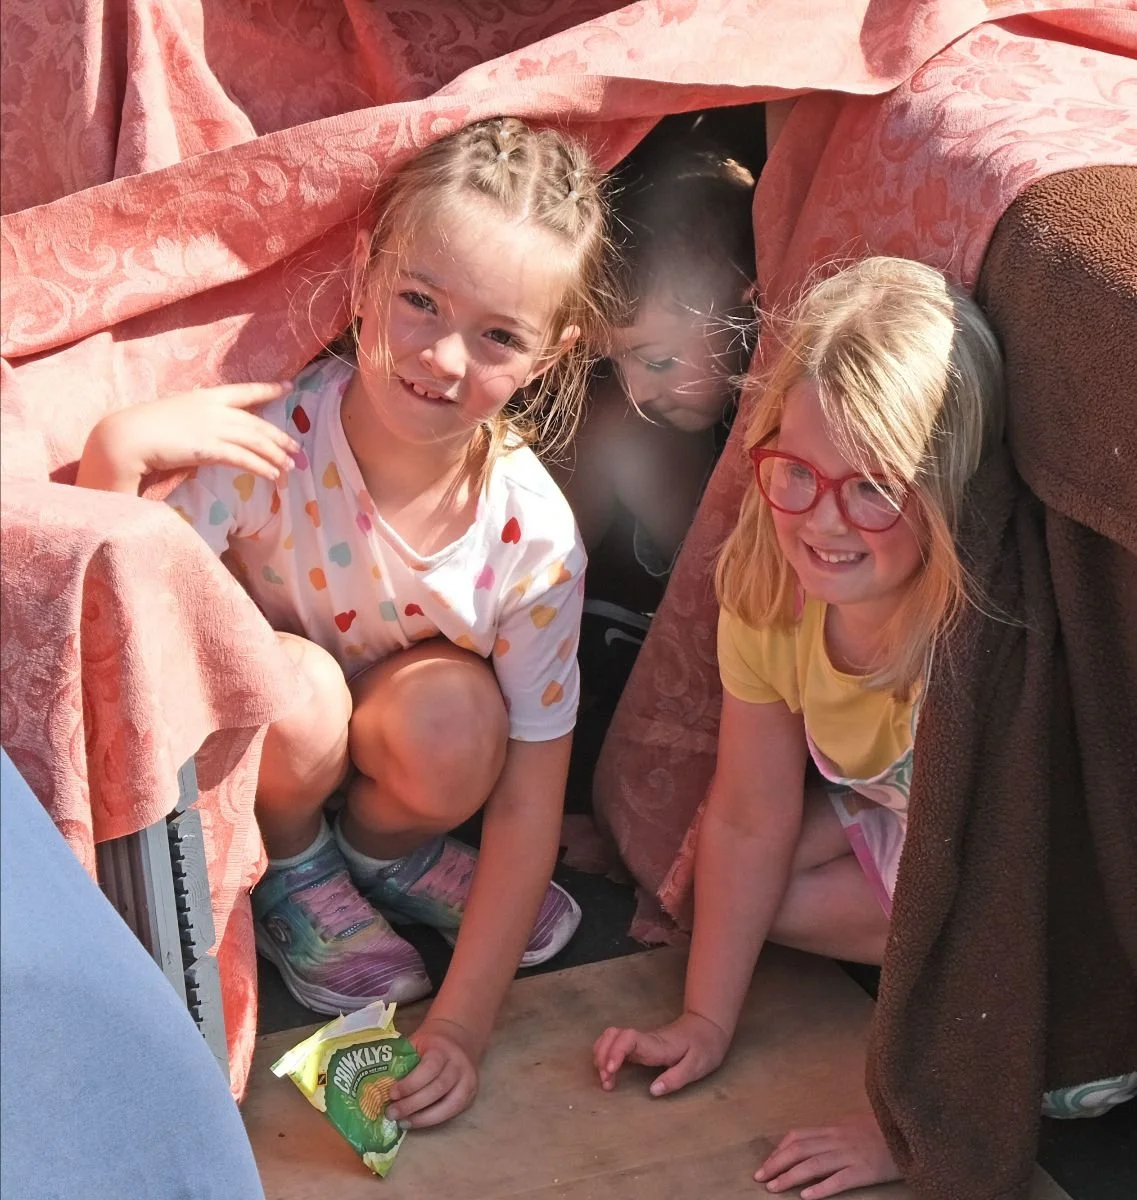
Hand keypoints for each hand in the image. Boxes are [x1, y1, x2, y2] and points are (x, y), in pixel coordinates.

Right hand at [78, 382, 297, 492]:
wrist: (126, 436)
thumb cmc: (144, 429)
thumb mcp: (176, 416)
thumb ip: (196, 420)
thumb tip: (209, 433)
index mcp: (205, 397)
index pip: (244, 391)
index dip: (268, 389)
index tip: (288, 387)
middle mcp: (213, 409)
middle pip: (256, 422)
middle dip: (279, 436)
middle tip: (297, 448)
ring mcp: (212, 427)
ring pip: (255, 440)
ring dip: (275, 455)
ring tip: (290, 467)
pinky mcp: (208, 448)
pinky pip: (243, 458)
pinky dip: (260, 467)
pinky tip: (273, 475)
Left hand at [386, 1017, 478, 1128]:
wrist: (458, 1037)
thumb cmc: (430, 1043)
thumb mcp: (416, 1042)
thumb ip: (402, 1060)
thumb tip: (377, 1084)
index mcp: (443, 1048)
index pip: (429, 1068)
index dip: (410, 1084)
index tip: (391, 1093)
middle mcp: (459, 1064)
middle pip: (438, 1088)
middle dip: (413, 1104)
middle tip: (391, 1113)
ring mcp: (468, 1080)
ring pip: (449, 1105)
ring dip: (423, 1118)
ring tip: (402, 1122)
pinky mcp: (470, 1094)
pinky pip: (453, 1112)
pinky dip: (433, 1120)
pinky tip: (416, 1122)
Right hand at [593, 1010, 729, 1096]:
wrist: (707, 1027)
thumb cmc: (704, 1047)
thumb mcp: (697, 1066)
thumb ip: (675, 1078)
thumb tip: (652, 1090)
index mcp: (658, 1045)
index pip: (629, 1039)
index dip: (615, 1052)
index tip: (610, 1070)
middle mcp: (645, 1039)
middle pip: (613, 1035)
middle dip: (602, 1056)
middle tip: (607, 1081)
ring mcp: (641, 1040)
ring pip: (611, 1037)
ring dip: (601, 1055)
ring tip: (606, 1080)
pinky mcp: (639, 1045)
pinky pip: (615, 1044)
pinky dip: (605, 1055)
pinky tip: (608, 1072)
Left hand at [754, 1112, 900, 1197]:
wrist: (910, 1133)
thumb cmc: (882, 1130)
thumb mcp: (853, 1125)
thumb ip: (833, 1133)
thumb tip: (813, 1141)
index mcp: (833, 1129)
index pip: (798, 1136)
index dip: (778, 1150)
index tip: (766, 1164)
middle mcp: (837, 1140)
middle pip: (799, 1149)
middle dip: (776, 1164)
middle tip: (759, 1178)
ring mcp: (850, 1155)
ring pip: (813, 1164)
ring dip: (790, 1177)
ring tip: (774, 1188)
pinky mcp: (864, 1171)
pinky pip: (839, 1180)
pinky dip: (821, 1188)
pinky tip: (806, 1197)